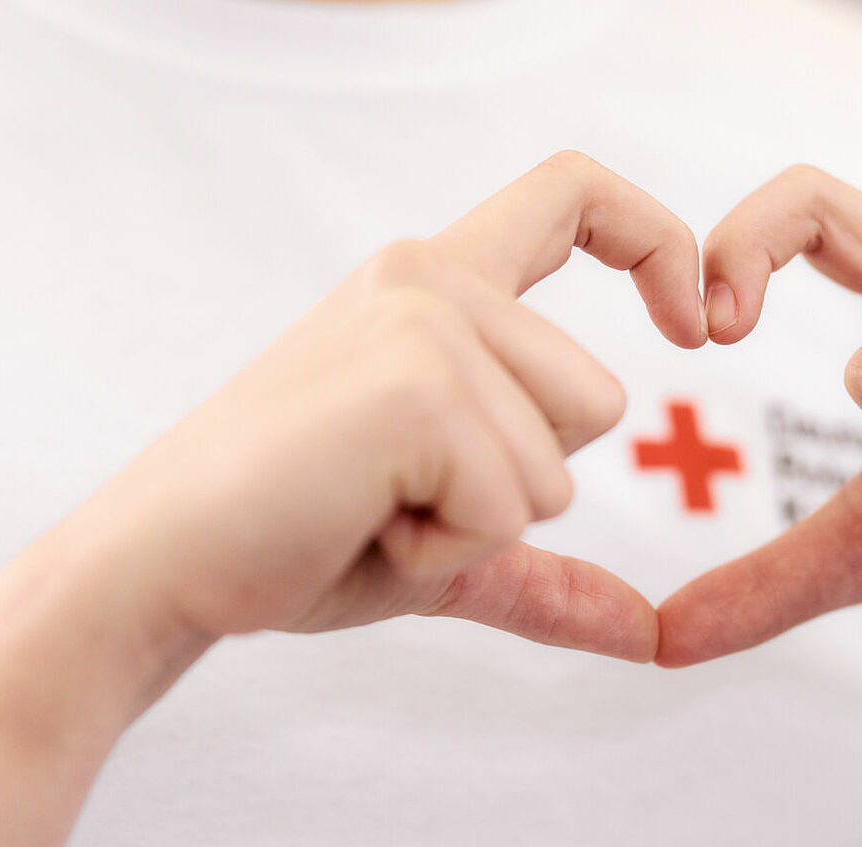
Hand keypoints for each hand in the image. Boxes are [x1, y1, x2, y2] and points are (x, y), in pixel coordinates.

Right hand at [76, 152, 704, 661]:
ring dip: (477, 525)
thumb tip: (652, 636)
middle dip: (516, 489)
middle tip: (392, 498)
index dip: (656, 242)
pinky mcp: (415, 385)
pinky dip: (446, 549)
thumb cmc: (291, 540)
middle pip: (598, 402)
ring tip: (369, 507)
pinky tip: (357, 523)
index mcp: (431, 283)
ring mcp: (422, 324)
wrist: (162, 570)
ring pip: (562, 462)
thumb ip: (545, 571)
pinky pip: (513, 507)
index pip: (573, 195)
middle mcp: (427, 279)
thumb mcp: (443, 544)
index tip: (698, 327)